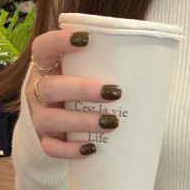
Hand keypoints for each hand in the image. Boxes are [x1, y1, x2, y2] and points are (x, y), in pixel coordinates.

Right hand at [25, 29, 123, 158]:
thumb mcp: (87, 74)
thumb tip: (152, 64)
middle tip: (114, 92)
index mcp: (47, 67)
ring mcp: (39, 118)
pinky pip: (51, 148)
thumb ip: (104, 66)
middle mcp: (37, 91)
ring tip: (111, 122)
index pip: (43, 48)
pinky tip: (92, 148)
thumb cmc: (83, 91)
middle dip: (82, 89)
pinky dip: (70, 150)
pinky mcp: (45, 141)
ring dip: (82, 121)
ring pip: (51, 119)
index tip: (86, 39)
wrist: (62, 124)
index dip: (59, 41)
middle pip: (50, 87)